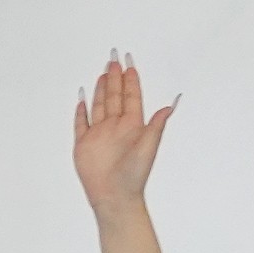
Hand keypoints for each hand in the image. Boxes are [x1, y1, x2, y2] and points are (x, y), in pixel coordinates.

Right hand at [69, 55, 172, 211]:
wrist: (115, 195)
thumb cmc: (135, 174)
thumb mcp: (149, 146)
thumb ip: (157, 125)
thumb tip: (172, 104)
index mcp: (133, 125)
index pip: (132, 96)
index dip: (131, 79)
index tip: (130, 62)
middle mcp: (116, 126)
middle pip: (115, 96)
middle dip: (115, 77)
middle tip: (114, 58)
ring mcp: (99, 133)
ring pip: (99, 105)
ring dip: (101, 89)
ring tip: (104, 72)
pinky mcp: (84, 143)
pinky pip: (81, 123)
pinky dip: (81, 111)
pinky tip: (82, 98)